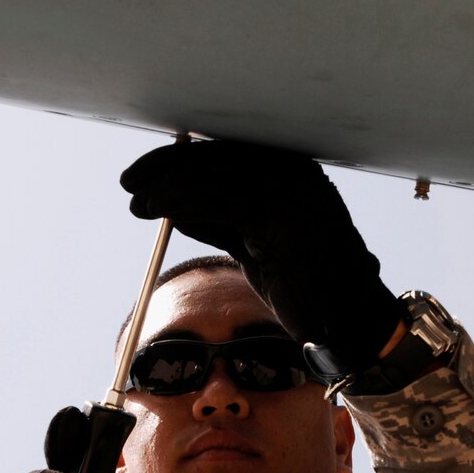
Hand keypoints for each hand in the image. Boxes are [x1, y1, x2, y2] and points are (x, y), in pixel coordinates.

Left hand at [120, 138, 403, 373]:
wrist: (343, 320)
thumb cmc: (302, 285)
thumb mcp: (252, 243)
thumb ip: (220, 220)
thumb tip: (173, 206)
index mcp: (293, 171)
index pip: (228, 152)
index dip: (180, 159)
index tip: (143, 173)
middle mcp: (296, 172)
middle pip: (219, 156)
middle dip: (168, 168)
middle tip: (130, 183)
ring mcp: (294, 191)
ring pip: (218, 176)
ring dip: (170, 187)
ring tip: (138, 202)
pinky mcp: (285, 216)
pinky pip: (224, 202)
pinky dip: (186, 203)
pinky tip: (162, 211)